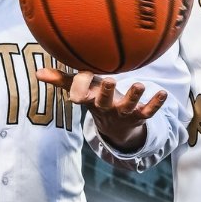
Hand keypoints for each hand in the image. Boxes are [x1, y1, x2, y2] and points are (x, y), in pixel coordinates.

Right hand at [39, 68, 167, 152]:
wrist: (115, 128)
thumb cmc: (96, 99)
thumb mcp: (79, 91)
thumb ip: (61, 80)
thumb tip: (37, 73)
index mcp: (91, 101)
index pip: (82, 97)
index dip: (78, 95)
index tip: (74, 96)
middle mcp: (106, 107)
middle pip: (104, 101)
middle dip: (106, 92)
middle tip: (109, 80)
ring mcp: (123, 112)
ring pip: (128, 106)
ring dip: (134, 96)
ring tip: (141, 85)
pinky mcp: (139, 116)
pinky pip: (148, 111)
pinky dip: (156, 104)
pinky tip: (163, 94)